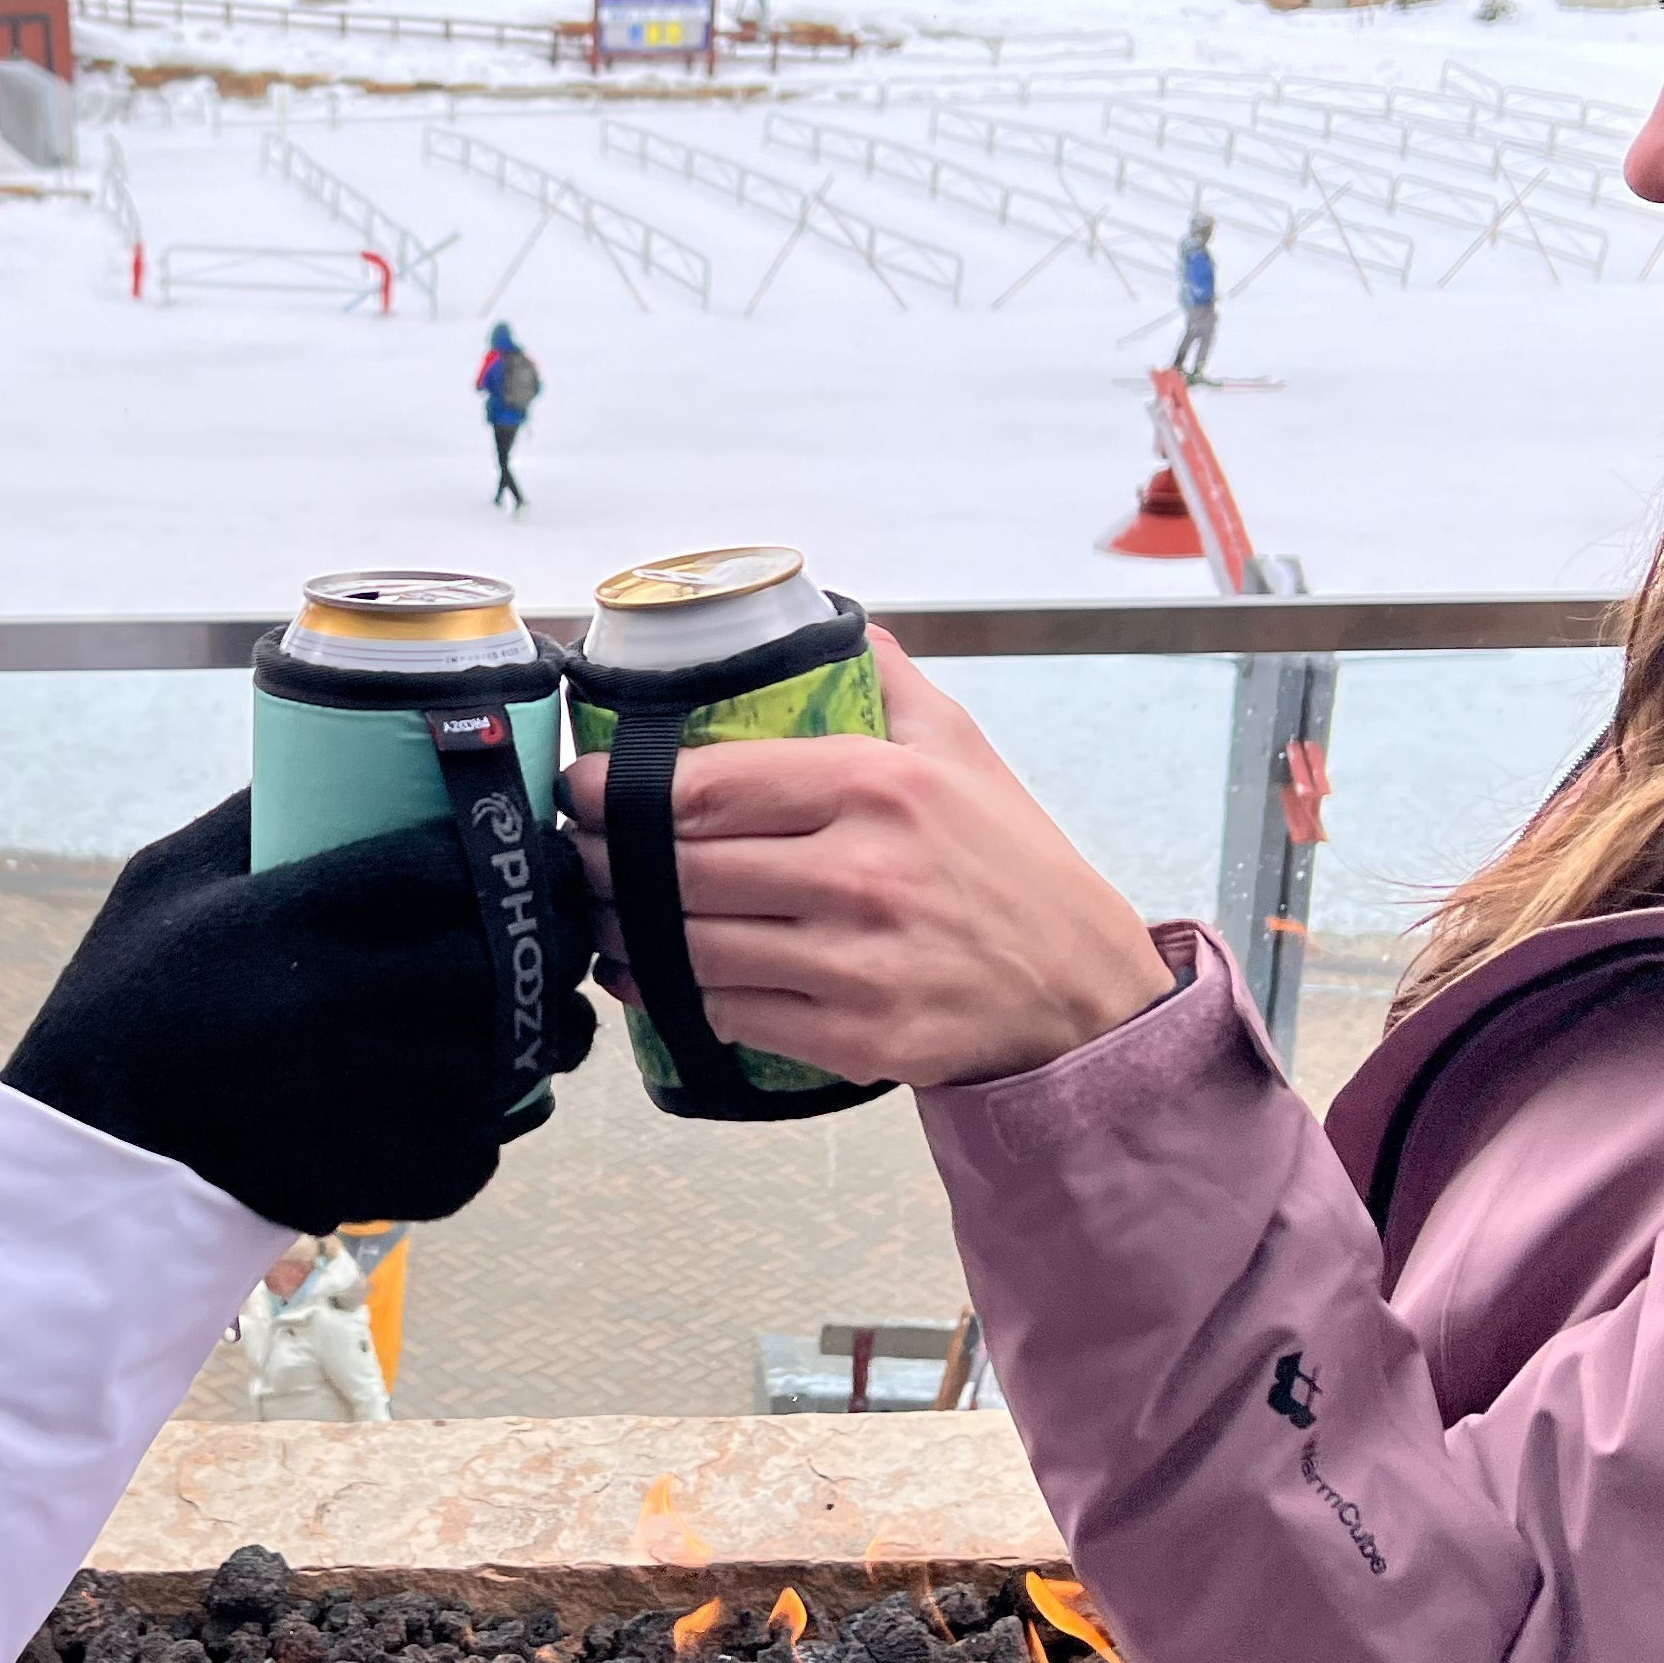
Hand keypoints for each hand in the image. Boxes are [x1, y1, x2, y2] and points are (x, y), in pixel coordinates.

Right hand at [2, 789, 596, 1230]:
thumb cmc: (125, 994)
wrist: (84, 1145)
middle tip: (568, 928)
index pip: (444, 868)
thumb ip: (259, 815)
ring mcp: (348, 1098)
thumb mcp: (169, 877)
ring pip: (501, 1063)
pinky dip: (494, 1132)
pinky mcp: (357, 1175)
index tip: (542, 848)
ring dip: (544, 1039)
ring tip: (556, 1019)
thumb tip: (344, 751)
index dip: (516, 854)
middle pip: (496, 962)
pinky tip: (492, 1105)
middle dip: (553, 939)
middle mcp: (329, 1004)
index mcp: (287, 918)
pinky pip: (470, 1157)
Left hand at [560, 633, 1174, 1091]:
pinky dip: (673, 998)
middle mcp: (859, 872)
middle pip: (681, 868)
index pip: (705, 786)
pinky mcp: (852, 1035)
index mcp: (874, 785)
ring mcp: (854, 962)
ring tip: (600, 915)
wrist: (1083, 995)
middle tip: (580, 852)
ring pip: (690, 946)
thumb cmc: (1016, 868)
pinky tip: (646, 979)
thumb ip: (890, 682)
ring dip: (625, 934)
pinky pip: (728, 1012)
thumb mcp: (964, 750)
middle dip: (607, 862)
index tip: (582, 787)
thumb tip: (838, 626)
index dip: (620, 790)